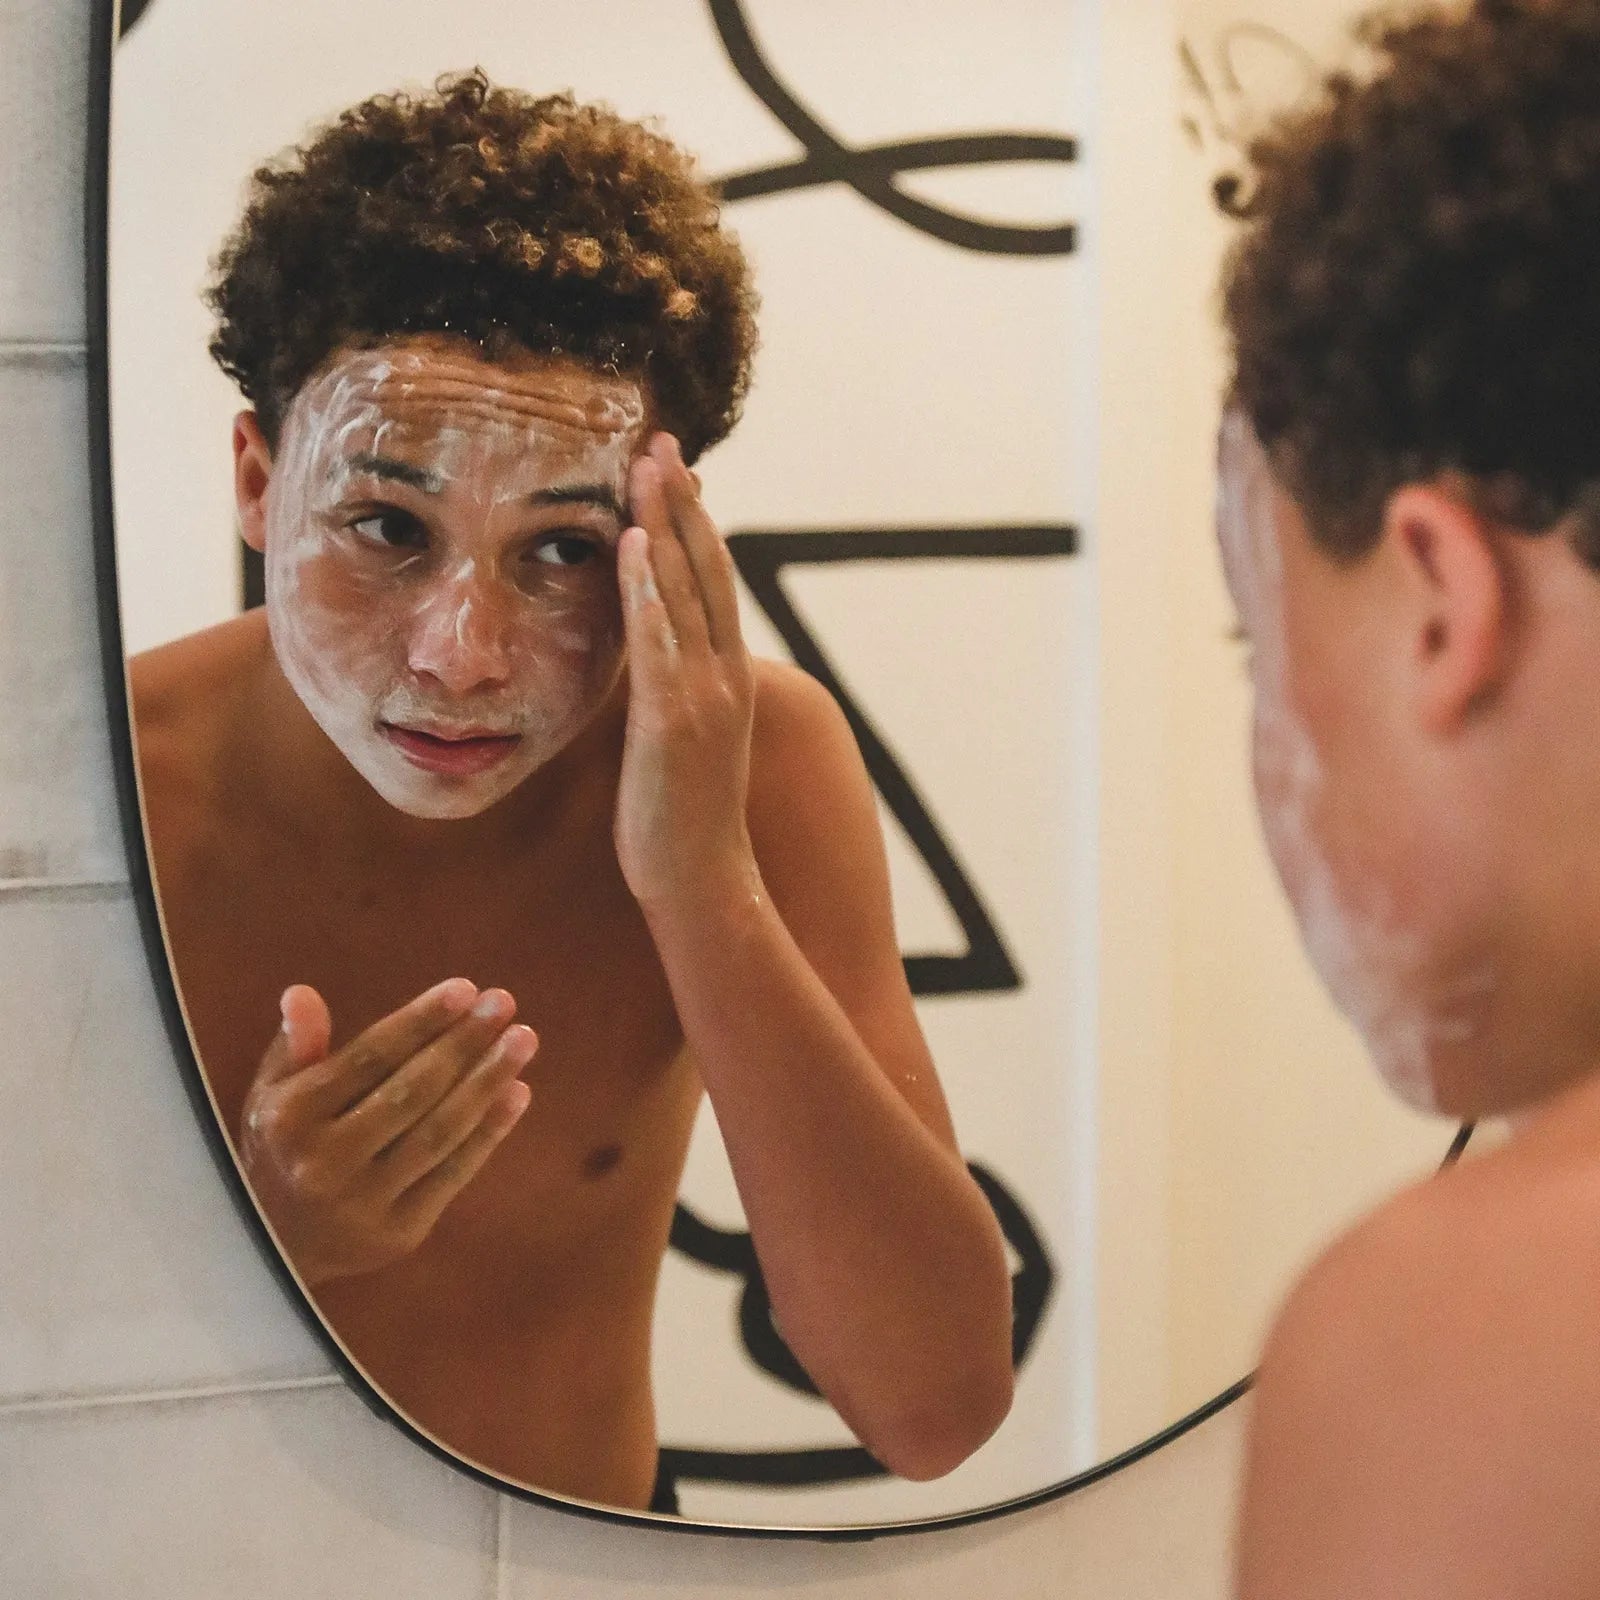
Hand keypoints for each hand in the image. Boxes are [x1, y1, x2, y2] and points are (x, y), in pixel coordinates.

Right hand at [237, 978, 536, 1285]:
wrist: (279, 1251)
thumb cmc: (283, 1151)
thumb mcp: (270, 1097)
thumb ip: (295, 1046)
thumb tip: (302, 993)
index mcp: (289, 1119)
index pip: (368, 1058)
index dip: (420, 1021)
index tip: (465, 988)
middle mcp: (324, 1163)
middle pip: (411, 1092)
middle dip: (463, 1043)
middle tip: (503, 1003)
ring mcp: (364, 1203)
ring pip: (439, 1132)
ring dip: (488, 1081)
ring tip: (523, 1039)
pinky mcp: (400, 1233)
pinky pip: (454, 1172)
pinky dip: (490, 1131)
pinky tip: (518, 1092)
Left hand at [614, 432, 758, 914]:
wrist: (703, 884)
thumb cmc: (682, 819)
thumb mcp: (684, 740)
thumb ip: (672, 691)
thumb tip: (650, 659)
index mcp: (728, 677)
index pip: (714, 583)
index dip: (696, 524)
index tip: (677, 472)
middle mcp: (726, 676)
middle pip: (708, 570)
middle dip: (684, 502)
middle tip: (663, 442)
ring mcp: (705, 697)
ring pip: (688, 593)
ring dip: (665, 525)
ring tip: (646, 467)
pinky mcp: (674, 722)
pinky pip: (660, 643)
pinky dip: (648, 591)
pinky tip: (630, 546)